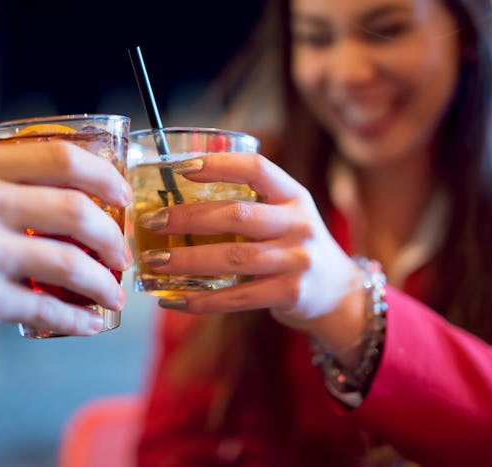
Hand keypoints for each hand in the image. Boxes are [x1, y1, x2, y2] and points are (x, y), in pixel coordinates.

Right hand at [0, 140, 132, 343]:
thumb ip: (4, 181)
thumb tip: (74, 196)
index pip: (60, 157)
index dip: (104, 175)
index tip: (123, 193)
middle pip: (76, 211)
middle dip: (112, 236)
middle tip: (121, 253)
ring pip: (70, 264)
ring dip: (103, 283)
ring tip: (114, 292)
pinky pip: (47, 309)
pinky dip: (78, 318)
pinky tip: (91, 323)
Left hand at [138, 153, 365, 344]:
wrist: (338, 293)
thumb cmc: (294, 247)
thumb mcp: (285, 216)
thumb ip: (248, 206)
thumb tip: (176, 203)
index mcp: (294, 196)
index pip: (257, 169)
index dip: (219, 165)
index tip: (182, 169)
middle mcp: (299, 224)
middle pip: (237, 215)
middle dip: (188, 218)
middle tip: (153, 220)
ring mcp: (297, 260)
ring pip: (233, 258)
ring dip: (187, 260)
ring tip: (154, 261)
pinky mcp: (291, 294)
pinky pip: (238, 297)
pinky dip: (202, 301)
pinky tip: (174, 300)